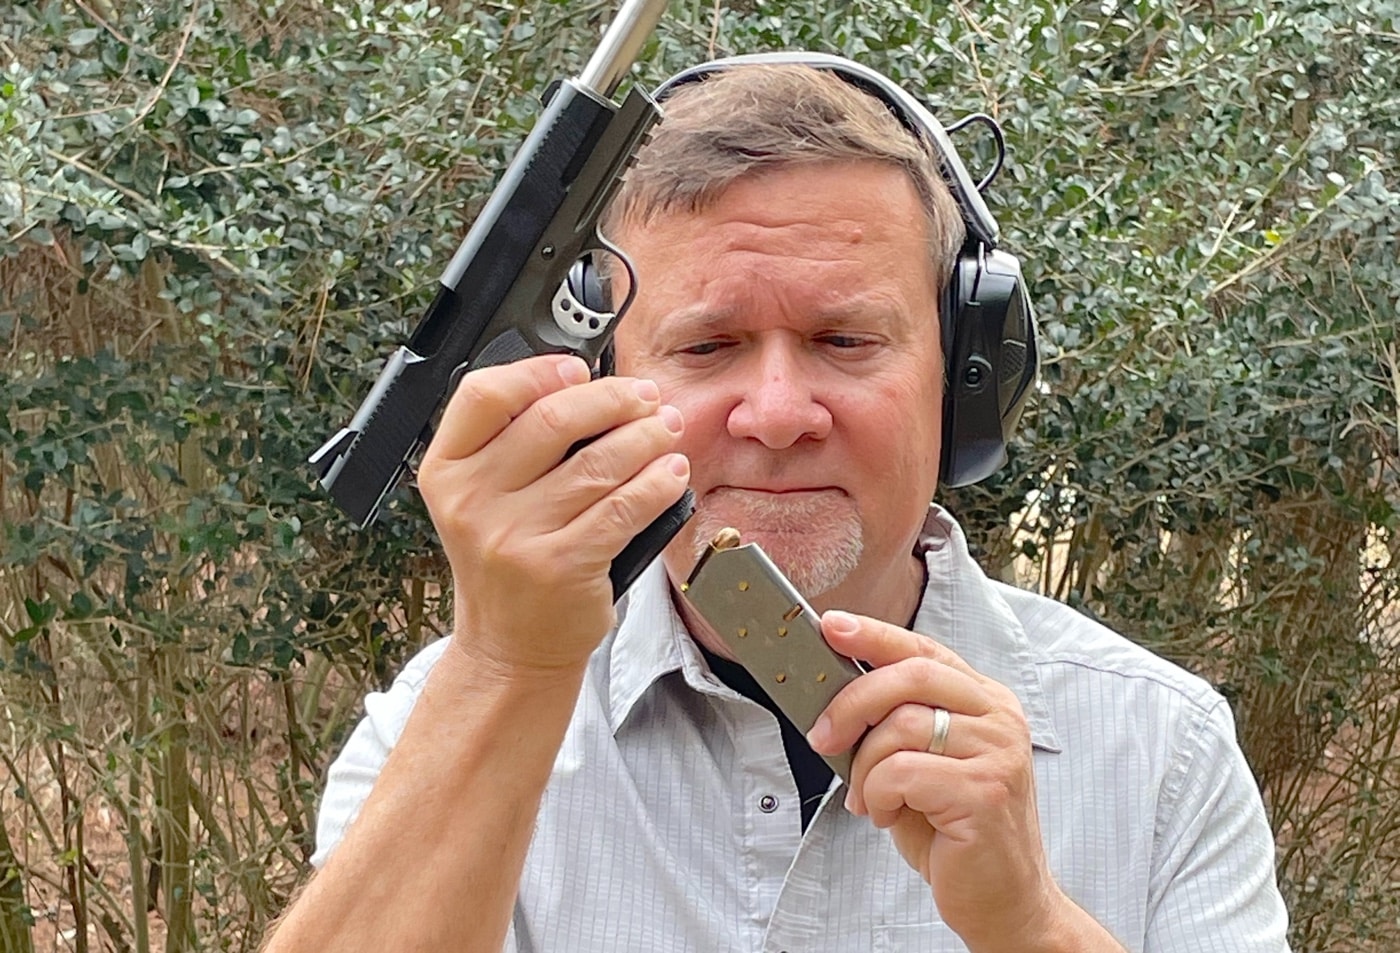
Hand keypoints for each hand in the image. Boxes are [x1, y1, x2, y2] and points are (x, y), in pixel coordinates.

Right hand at [417, 354, 688, 673]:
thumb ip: (512, 444)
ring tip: (666, 428)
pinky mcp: (561, 566)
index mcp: (447, 471)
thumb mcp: (482, 499)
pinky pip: (624, 508)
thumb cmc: (507, 563)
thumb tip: (585, 386)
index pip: (483, 394)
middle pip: (553, 418)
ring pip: (598, 462)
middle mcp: (472, 501)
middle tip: (644, 397)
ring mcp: (515, 536)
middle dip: (613, 398)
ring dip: (646, 436)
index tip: (578, 369)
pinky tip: (671, 472)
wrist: (510, 647)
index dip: (537, 370)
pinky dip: (657, 483)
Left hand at [806, 610, 1063, 952]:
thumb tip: (835, 695)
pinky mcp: (985, 792)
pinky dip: (878, 794)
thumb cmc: (955, 833)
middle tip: (822, 737)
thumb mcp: (923, 765)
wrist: (1004, 901)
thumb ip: (897, 724)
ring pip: (899, 726)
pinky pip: (902, 772)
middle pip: (909, 676)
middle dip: (851, 703)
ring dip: (863, 766)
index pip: (925, 651)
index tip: (832, 625)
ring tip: (866, 797)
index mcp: (986, 702)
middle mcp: (999, 718)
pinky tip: (886, 815)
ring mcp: (998, 753)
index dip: (876, 634)